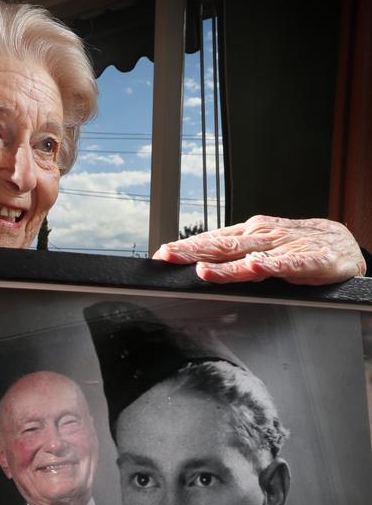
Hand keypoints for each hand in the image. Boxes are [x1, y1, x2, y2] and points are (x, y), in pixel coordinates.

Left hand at [153, 215, 365, 284]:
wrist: (344, 245)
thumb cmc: (299, 247)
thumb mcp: (261, 251)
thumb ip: (232, 259)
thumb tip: (197, 266)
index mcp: (248, 235)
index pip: (211, 240)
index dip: (186, 248)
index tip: (160, 255)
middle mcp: (261, 237)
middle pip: (222, 246)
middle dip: (193, 252)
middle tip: (168, 257)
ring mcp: (284, 247)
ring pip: (250, 255)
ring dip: (225, 264)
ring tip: (203, 269)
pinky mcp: (308, 260)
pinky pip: (287, 263)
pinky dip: (271, 265)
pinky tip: (256, 267)